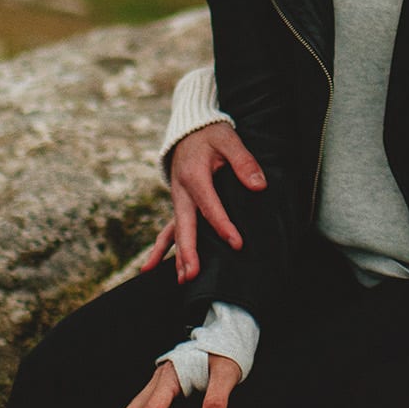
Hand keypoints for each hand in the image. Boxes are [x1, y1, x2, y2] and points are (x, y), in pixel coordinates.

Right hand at [139, 122, 265, 280]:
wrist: (188, 128)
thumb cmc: (210, 134)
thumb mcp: (228, 139)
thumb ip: (243, 161)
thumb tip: (258, 186)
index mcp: (194, 176)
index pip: (210, 206)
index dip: (223, 226)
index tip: (237, 244)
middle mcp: (181, 191)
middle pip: (184, 226)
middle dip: (188, 251)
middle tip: (193, 275)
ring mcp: (177, 199)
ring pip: (175, 232)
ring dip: (178, 256)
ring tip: (183, 279)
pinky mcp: (179, 204)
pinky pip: (168, 229)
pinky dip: (161, 248)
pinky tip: (150, 268)